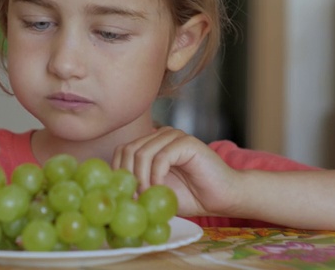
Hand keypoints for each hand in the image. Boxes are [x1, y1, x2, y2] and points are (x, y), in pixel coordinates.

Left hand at [112, 127, 240, 217]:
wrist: (222, 197)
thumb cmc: (190, 196)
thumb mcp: (156, 192)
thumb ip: (137, 186)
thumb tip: (112, 191)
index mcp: (150, 144)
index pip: (122, 151)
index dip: (119, 172)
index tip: (123, 194)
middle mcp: (160, 136)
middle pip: (128, 150)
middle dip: (127, 177)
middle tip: (134, 198)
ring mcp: (173, 136)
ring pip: (142, 153)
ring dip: (140, 179)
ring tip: (146, 197)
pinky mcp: (186, 142)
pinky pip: (161, 157)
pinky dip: (155, 177)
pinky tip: (159, 190)